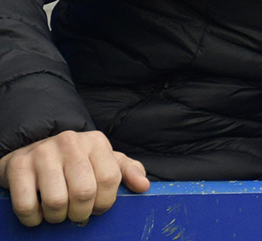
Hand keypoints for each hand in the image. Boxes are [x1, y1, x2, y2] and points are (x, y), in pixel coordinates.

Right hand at [0, 130, 148, 226]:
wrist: (30, 150)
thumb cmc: (73, 161)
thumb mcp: (102, 161)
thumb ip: (126, 171)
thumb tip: (143, 186)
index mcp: (95, 142)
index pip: (110, 179)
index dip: (106, 202)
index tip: (98, 209)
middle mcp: (70, 143)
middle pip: (84, 192)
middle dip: (82, 213)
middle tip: (76, 215)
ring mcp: (42, 153)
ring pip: (56, 201)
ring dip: (57, 217)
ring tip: (57, 214)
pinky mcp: (18, 167)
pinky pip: (27, 205)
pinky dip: (33, 218)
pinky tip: (37, 214)